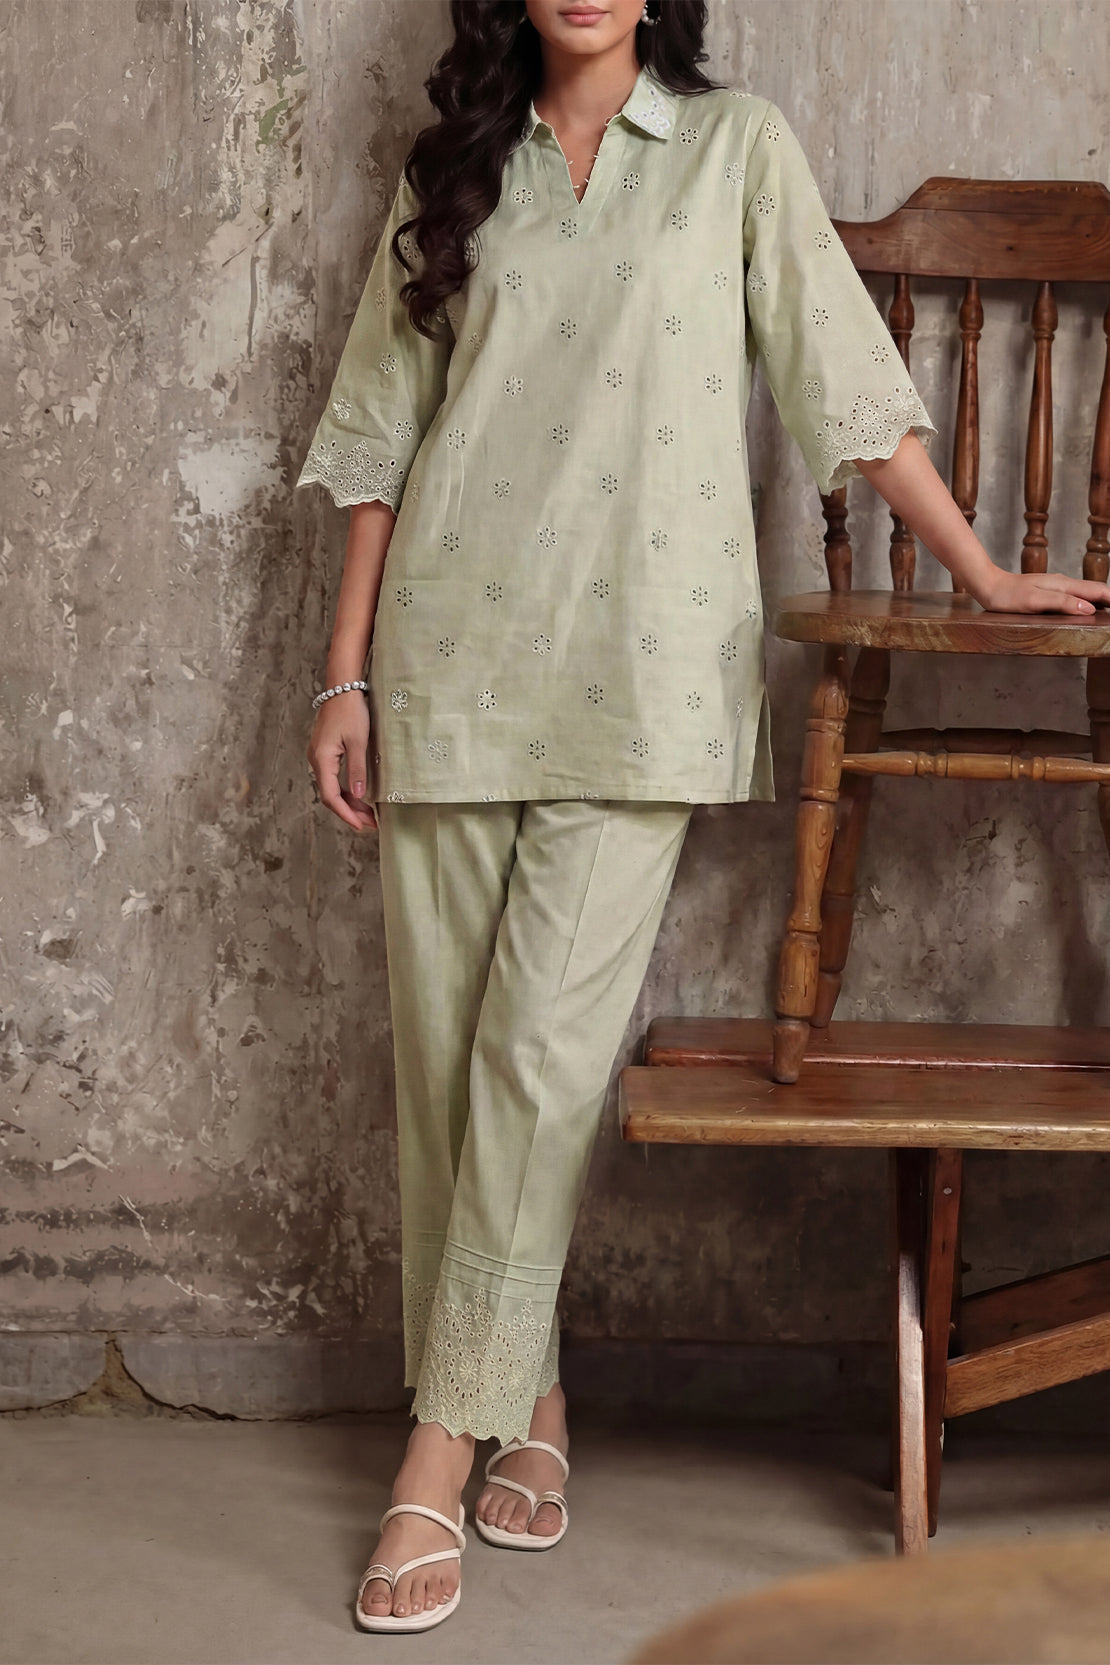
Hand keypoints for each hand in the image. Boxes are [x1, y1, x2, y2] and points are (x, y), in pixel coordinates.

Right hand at [307, 692, 376, 832]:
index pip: (330, 796)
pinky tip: (359, 796)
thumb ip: (357, 770)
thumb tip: (358, 796)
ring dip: (349, 802)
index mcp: (322, 759)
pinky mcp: (324, 752)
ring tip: (368, 814)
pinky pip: (333, 778)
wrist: (342, 688)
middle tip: (370, 824)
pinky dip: (345, 790)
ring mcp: (319, 756)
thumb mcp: (358, 741)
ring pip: (331, 787)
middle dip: (350, 812)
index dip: (346, 814)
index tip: (361, 826)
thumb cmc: (351, 711)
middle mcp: (316, 760)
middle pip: (330, 795)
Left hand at [973, 568, 1109, 615]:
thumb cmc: (1008, 596)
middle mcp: (1063, 584)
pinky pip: (1074, 596)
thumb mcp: (1035, 602)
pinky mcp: (1049, 592)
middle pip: (1095, 590)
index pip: (1098, 591)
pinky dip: (1087, 602)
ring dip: (1101, 600)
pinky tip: (1087, 609)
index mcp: (1064, 585)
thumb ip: (1062, 603)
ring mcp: (1056, 587)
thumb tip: (1089, 608)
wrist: (988, 586)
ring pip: (1086, 592)